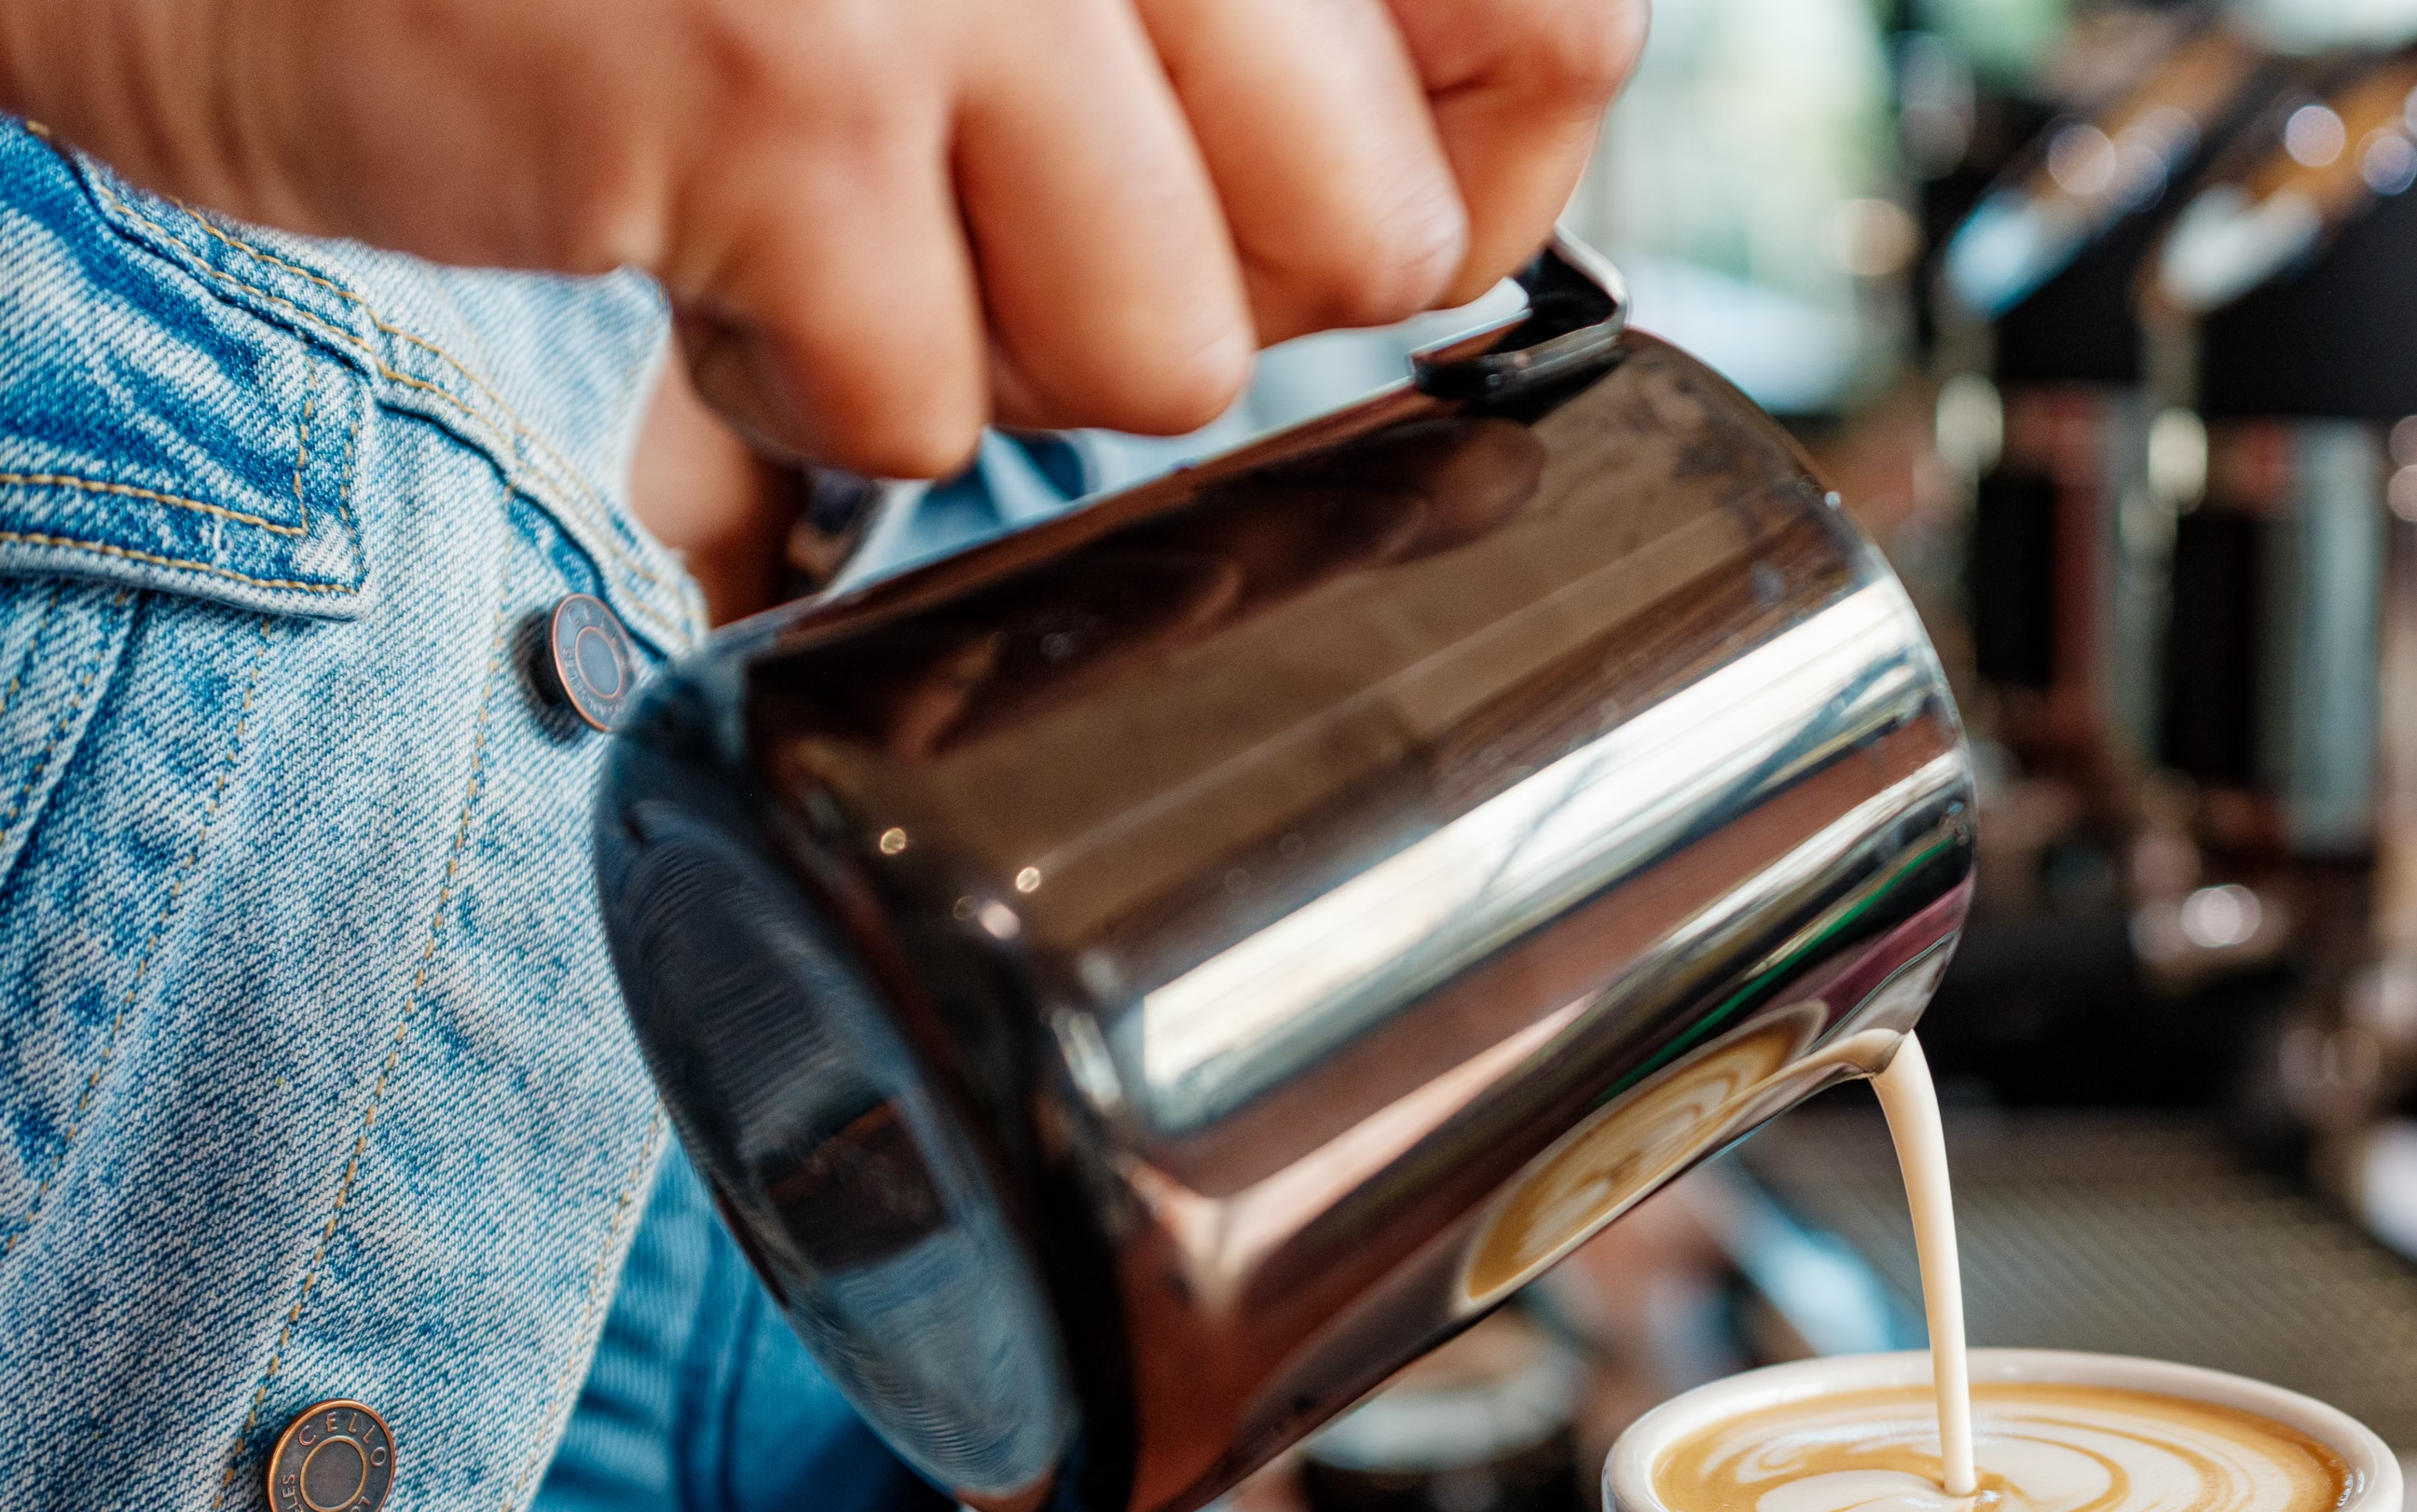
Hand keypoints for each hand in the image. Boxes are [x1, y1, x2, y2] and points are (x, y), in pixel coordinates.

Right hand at [0, 0, 1644, 474]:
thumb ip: (1223, 47)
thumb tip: (1457, 244)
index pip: (1555, 28)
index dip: (1478, 186)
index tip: (1340, 230)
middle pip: (1369, 239)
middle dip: (1196, 297)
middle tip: (1008, 218)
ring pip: (1166, 353)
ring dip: (984, 344)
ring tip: (824, 214)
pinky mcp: (781, 85)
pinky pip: (925, 402)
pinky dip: (795, 392)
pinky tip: (693, 250)